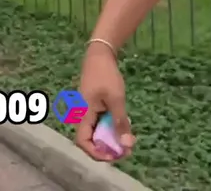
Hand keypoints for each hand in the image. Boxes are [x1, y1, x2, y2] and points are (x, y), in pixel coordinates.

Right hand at [75, 44, 134, 160]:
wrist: (100, 54)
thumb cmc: (106, 75)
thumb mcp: (116, 99)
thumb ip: (120, 122)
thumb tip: (126, 144)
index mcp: (83, 114)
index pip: (83, 141)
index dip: (96, 152)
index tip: (114, 155)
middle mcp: (82, 115)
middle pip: (90, 140)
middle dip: (107, 148)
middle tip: (126, 150)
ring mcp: (88, 111)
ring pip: (97, 132)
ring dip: (111, 139)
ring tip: (128, 139)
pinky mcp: (94, 107)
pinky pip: (100, 123)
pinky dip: (111, 128)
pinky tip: (124, 127)